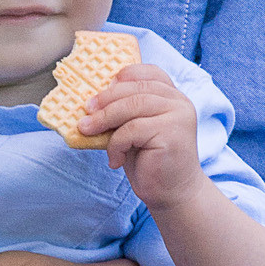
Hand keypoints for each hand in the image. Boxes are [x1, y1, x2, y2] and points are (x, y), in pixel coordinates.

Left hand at [78, 64, 204, 215]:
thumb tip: (90, 100)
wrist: (172, 193)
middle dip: (105, 99)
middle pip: (136, 88)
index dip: (124, 75)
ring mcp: (178, 116)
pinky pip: (132, 129)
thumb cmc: (151, 161)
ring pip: (132, 106)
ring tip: (87, 130)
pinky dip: (116, 144)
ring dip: (104, 119)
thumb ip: (124, 111)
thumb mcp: (134, 130)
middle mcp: (179, 102)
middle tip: (85, 112)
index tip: (102, 87)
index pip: (149, 72)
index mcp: (173, 96)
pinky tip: (114, 159)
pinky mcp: (172, 133)